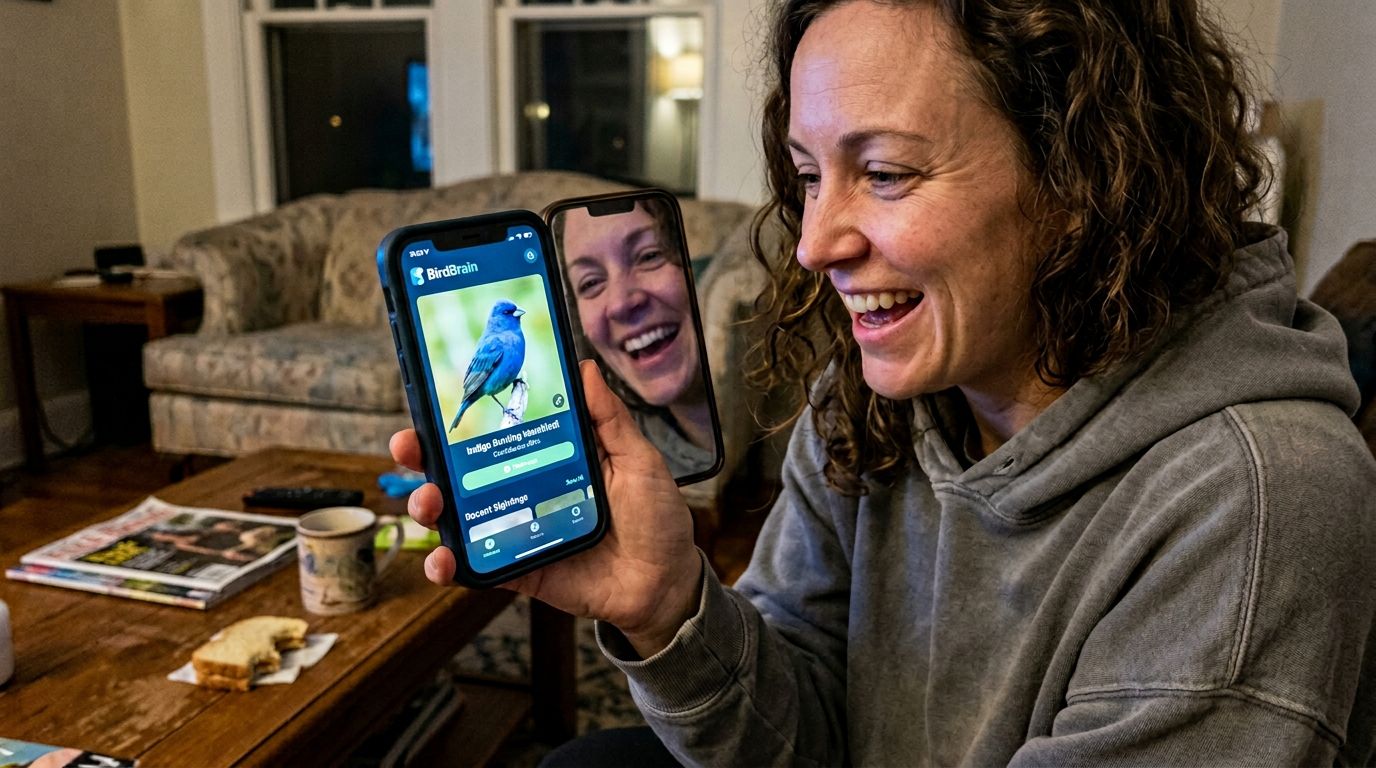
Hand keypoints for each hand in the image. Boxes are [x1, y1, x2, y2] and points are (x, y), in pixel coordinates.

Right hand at [389, 360, 702, 655]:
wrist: (666, 583)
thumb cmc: (655, 517)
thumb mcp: (638, 459)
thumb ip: (609, 419)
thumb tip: (585, 368)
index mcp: (549, 456)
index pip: (496, 431)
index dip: (460, 419)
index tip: (430, 402)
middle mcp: (525, 489)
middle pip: (461, 471)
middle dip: (424, 459)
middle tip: (409, 449)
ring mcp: (517, 530)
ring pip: (457, 516)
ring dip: (429, 508)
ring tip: (427, 503)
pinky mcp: (518, 569)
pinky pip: (475, 567)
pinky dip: (450, 565)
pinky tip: (442, 559)